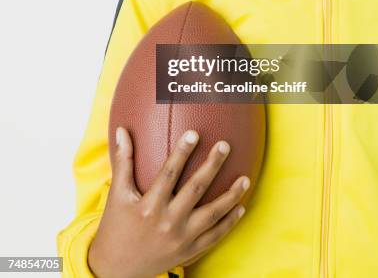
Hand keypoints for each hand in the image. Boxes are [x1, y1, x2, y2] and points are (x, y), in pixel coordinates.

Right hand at [87, 127, 249, 277]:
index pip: (169, 173)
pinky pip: (214, 236)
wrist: (116, 270)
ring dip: (231, 196)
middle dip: (212, 165)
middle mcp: (167, 222)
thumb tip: (121, 130)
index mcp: (149, 205)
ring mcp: (180, 239)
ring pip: (212, 214)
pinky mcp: (188, 252)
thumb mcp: (116, 194)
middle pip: (195, 189)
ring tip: (245, 178)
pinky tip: (241, 207)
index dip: (182, 152)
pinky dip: (229, 223)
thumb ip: (123, 161)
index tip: (194, 133)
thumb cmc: (115, 226)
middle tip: (225, 145)